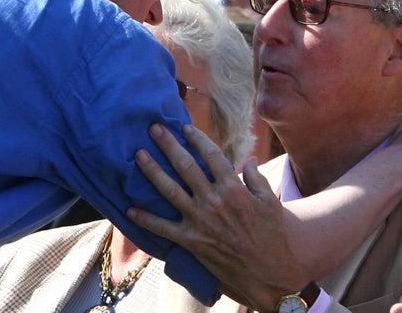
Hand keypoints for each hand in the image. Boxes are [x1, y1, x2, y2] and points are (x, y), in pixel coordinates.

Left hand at [128, 124, 309, 311]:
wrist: (267, 273)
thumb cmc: (271, 236)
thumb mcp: (270, 202)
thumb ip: (257, 178)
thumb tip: (249, 159)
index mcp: (233, 188)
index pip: (211, 155)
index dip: (197, 139)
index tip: (185, 128)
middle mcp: (213, 200)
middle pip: (186, 166)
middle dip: (168, 145)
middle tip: (154, 128)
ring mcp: (200, 220)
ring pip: (170, 190)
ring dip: (153, 171)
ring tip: (139, 155)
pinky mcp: (191, 241)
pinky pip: (163, 228)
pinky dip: (145, 219)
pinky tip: (130, 209)